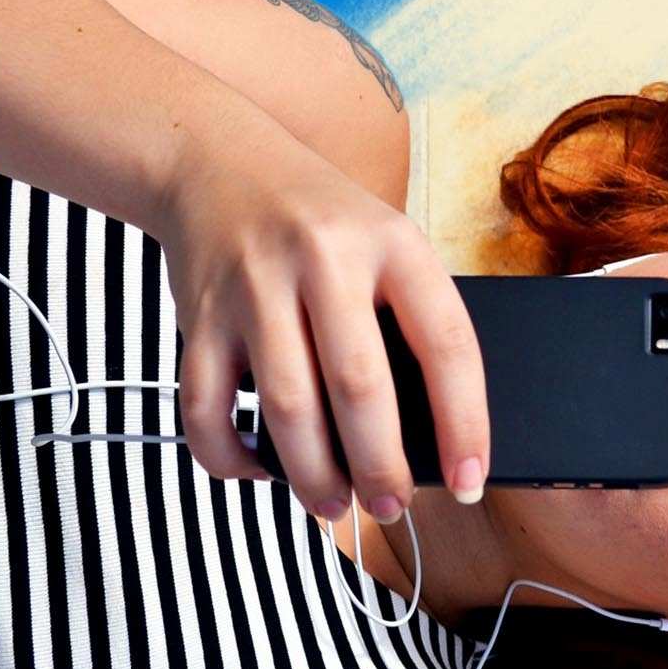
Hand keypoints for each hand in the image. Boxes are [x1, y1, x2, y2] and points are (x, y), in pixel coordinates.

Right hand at [144, 115, 490, 521]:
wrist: (216, 160)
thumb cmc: (321, 222)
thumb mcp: (384, 241)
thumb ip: (406, 319)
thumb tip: (429, 440)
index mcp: (392, 242)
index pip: (446, 343)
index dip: (465, 423)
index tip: (469, 481)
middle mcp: (324, 260)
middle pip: (360, 388)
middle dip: (381, 468)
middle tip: (393, 508)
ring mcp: (254, 287)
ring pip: (288, 408)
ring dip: (313, 476)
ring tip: (332, 505)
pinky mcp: (198, 316)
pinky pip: (207, 408)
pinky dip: (230, 456)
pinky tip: (257, 468)